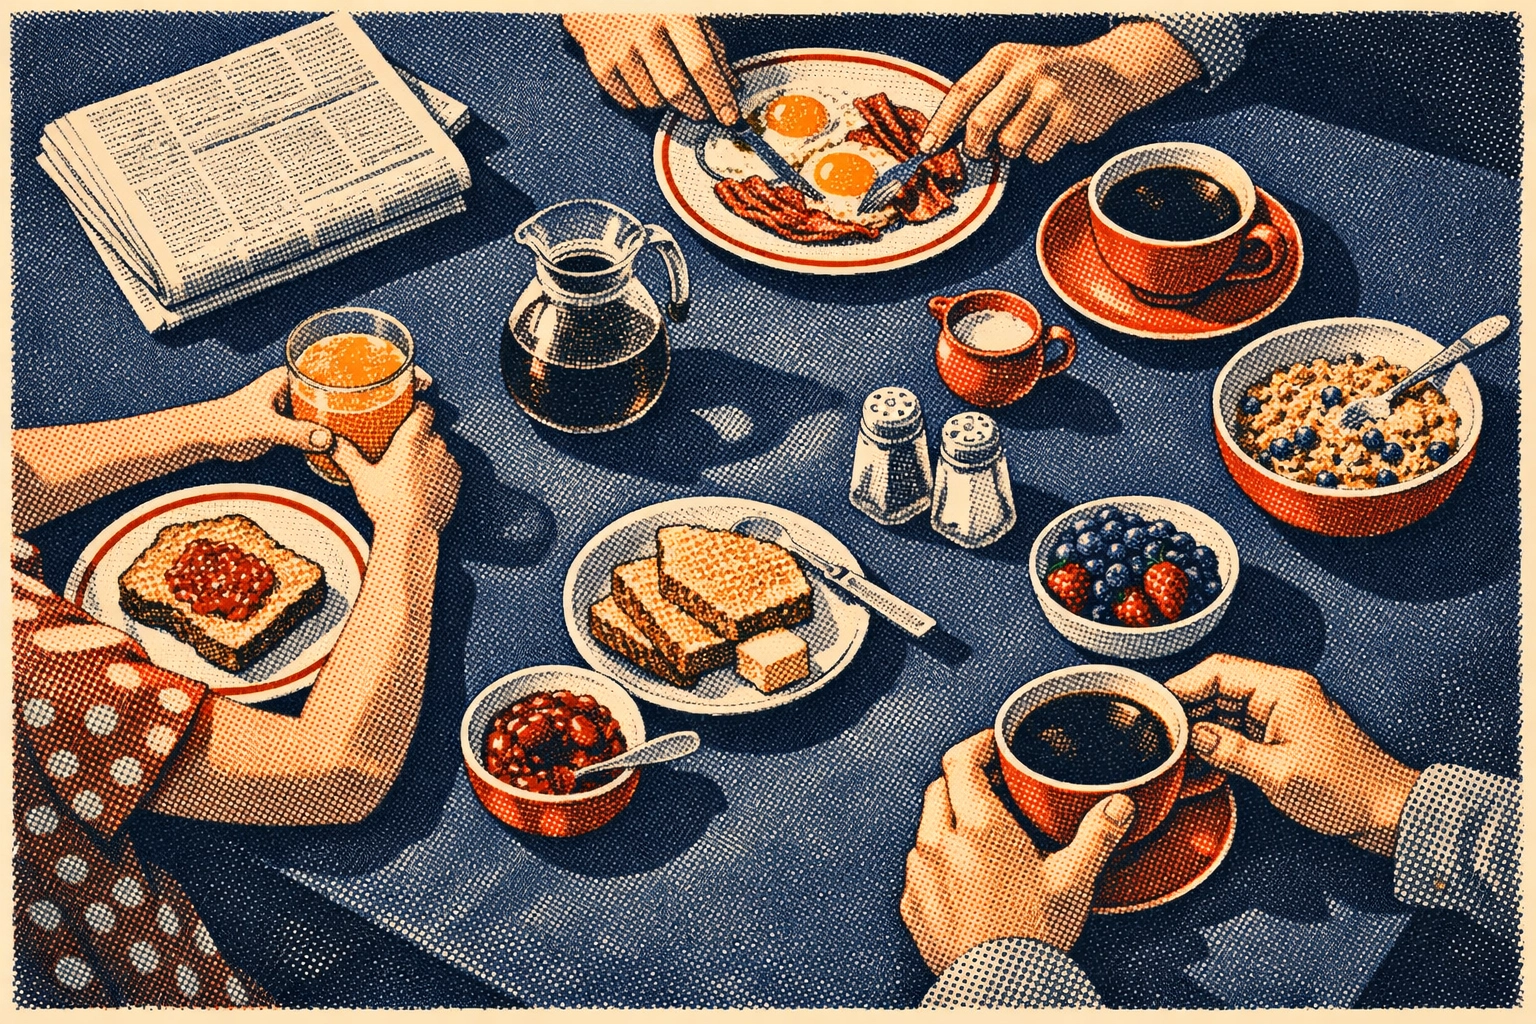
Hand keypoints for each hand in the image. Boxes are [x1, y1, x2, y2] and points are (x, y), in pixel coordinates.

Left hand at [206, 366, 434, 461]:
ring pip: (346, 397)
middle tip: (414, 385)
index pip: (340, 360)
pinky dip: (355, 421)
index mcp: (292, 374)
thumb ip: (295, 434)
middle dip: (382, 378)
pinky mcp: (300, 422)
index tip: (402, 365)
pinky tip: (371, 430)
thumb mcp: (264, 428)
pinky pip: (336, 417)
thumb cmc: (225, 424)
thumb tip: (327, 441)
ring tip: (402, 406)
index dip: (373, 361)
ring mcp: (302, 402)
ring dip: (371, 400)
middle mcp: (301, 384)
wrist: (203, 438)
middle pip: (351, 377)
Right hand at [332, 401, 460, 535]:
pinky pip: (449, 466)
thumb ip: (346, 455)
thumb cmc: (386, 503)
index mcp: (412, 439)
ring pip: (440, 449)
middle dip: (419, 436)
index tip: (409, 412)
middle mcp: (435, 446)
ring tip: (411, 470)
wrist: (413, 532)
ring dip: (430, 454)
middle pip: (430, 430)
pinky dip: (439, 470)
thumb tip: (329, 441)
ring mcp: (449, 462)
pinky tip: (424, 483)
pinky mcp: (458, 479)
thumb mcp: (361, 477)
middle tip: (401, 449)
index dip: (418, 408)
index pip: (425, 409)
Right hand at [564, 14, 738, 123]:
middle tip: (703, 111)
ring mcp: (617, 46)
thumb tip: (728, 82)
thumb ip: (708, 40)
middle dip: (694, 107)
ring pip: (649, 98)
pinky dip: (637, 100)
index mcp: (673, 11)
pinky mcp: (596, 56)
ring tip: (672, 92)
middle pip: (675, 89)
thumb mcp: (686, 5)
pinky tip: (646, 90)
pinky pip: (622, 96)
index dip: (718, 95)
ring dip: (666, 102)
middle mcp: (644, 30)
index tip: (728, 115)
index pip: (701, 64)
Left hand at [901, 731, 1135, 972]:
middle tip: (993, 789)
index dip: (976, 745)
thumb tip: (1118, 806)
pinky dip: (938, 862)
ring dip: (948, 823)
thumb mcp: (1074, 880)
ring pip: (926, 828)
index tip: (992, 744)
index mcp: (979, 827)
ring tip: (981, 838)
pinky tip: (964, 878)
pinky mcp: (911, 903)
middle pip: (940, 788)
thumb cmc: (1034, 938)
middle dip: (963, 780)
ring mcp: (921, 873)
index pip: (960, 761)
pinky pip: (919, 868)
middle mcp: (940, 843)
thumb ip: (1096, 835)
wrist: (999, 989)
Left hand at [920, 21, 1200, 161]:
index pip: (962, 92)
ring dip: (1011, 150)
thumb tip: (945, 137)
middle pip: (981, 123)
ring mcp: (1051, 93)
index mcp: (1004, 57)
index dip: (941, 124)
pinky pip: (1037, 154)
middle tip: (979, 151)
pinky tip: (1051, 133)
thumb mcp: (1013, 71)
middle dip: (974, 146)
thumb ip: (983, 96)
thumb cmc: (1048, 79)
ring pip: (1009, 144)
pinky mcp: (1071, 117)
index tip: (927, 147)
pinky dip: (1038, 153)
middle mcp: (1027, 70)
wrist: (1107, 71)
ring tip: (1026, 133)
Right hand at [1166, 654, 1420, 856]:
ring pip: (1225, 709)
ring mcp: (1283, 713)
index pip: (1217, 670)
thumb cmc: (1347, 790)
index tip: (1153, 707)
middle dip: (1186, 709)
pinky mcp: (1283, 733)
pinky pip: (1240, 728)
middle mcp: (1282, 692)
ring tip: (1174, 752)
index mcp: (1283, 688)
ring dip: (1201, 728)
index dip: (1180, 686)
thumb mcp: (1279, 774)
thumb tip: (1192, 736)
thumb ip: (1230, 751)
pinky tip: (1201, 762)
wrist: (1391, 812)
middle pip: (1217, 687)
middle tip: (1159, 734)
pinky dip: (1218, 742)